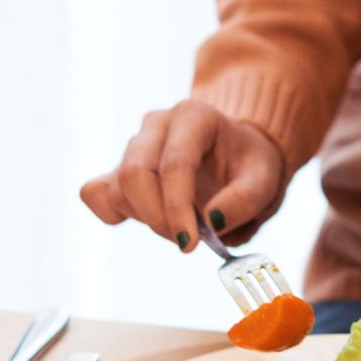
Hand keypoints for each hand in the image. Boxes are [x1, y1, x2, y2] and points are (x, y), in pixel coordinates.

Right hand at [80, 99, 284, 251]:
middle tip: (187, 240)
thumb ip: (244, 201)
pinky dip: (113, 213)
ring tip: (180, 225)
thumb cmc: (249, 166)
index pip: (173, 164)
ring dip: (145, 219)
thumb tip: (212, 221)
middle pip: (134, 173)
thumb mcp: (264, 182)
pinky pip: (96, 193)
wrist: (236, 156)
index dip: (177, 208)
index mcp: (194, 117)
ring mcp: (134, 144)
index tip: (190, 244)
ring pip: (117, 187)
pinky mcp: (118, 167)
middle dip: (157, 217)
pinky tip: (145, 218)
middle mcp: (158, 124)